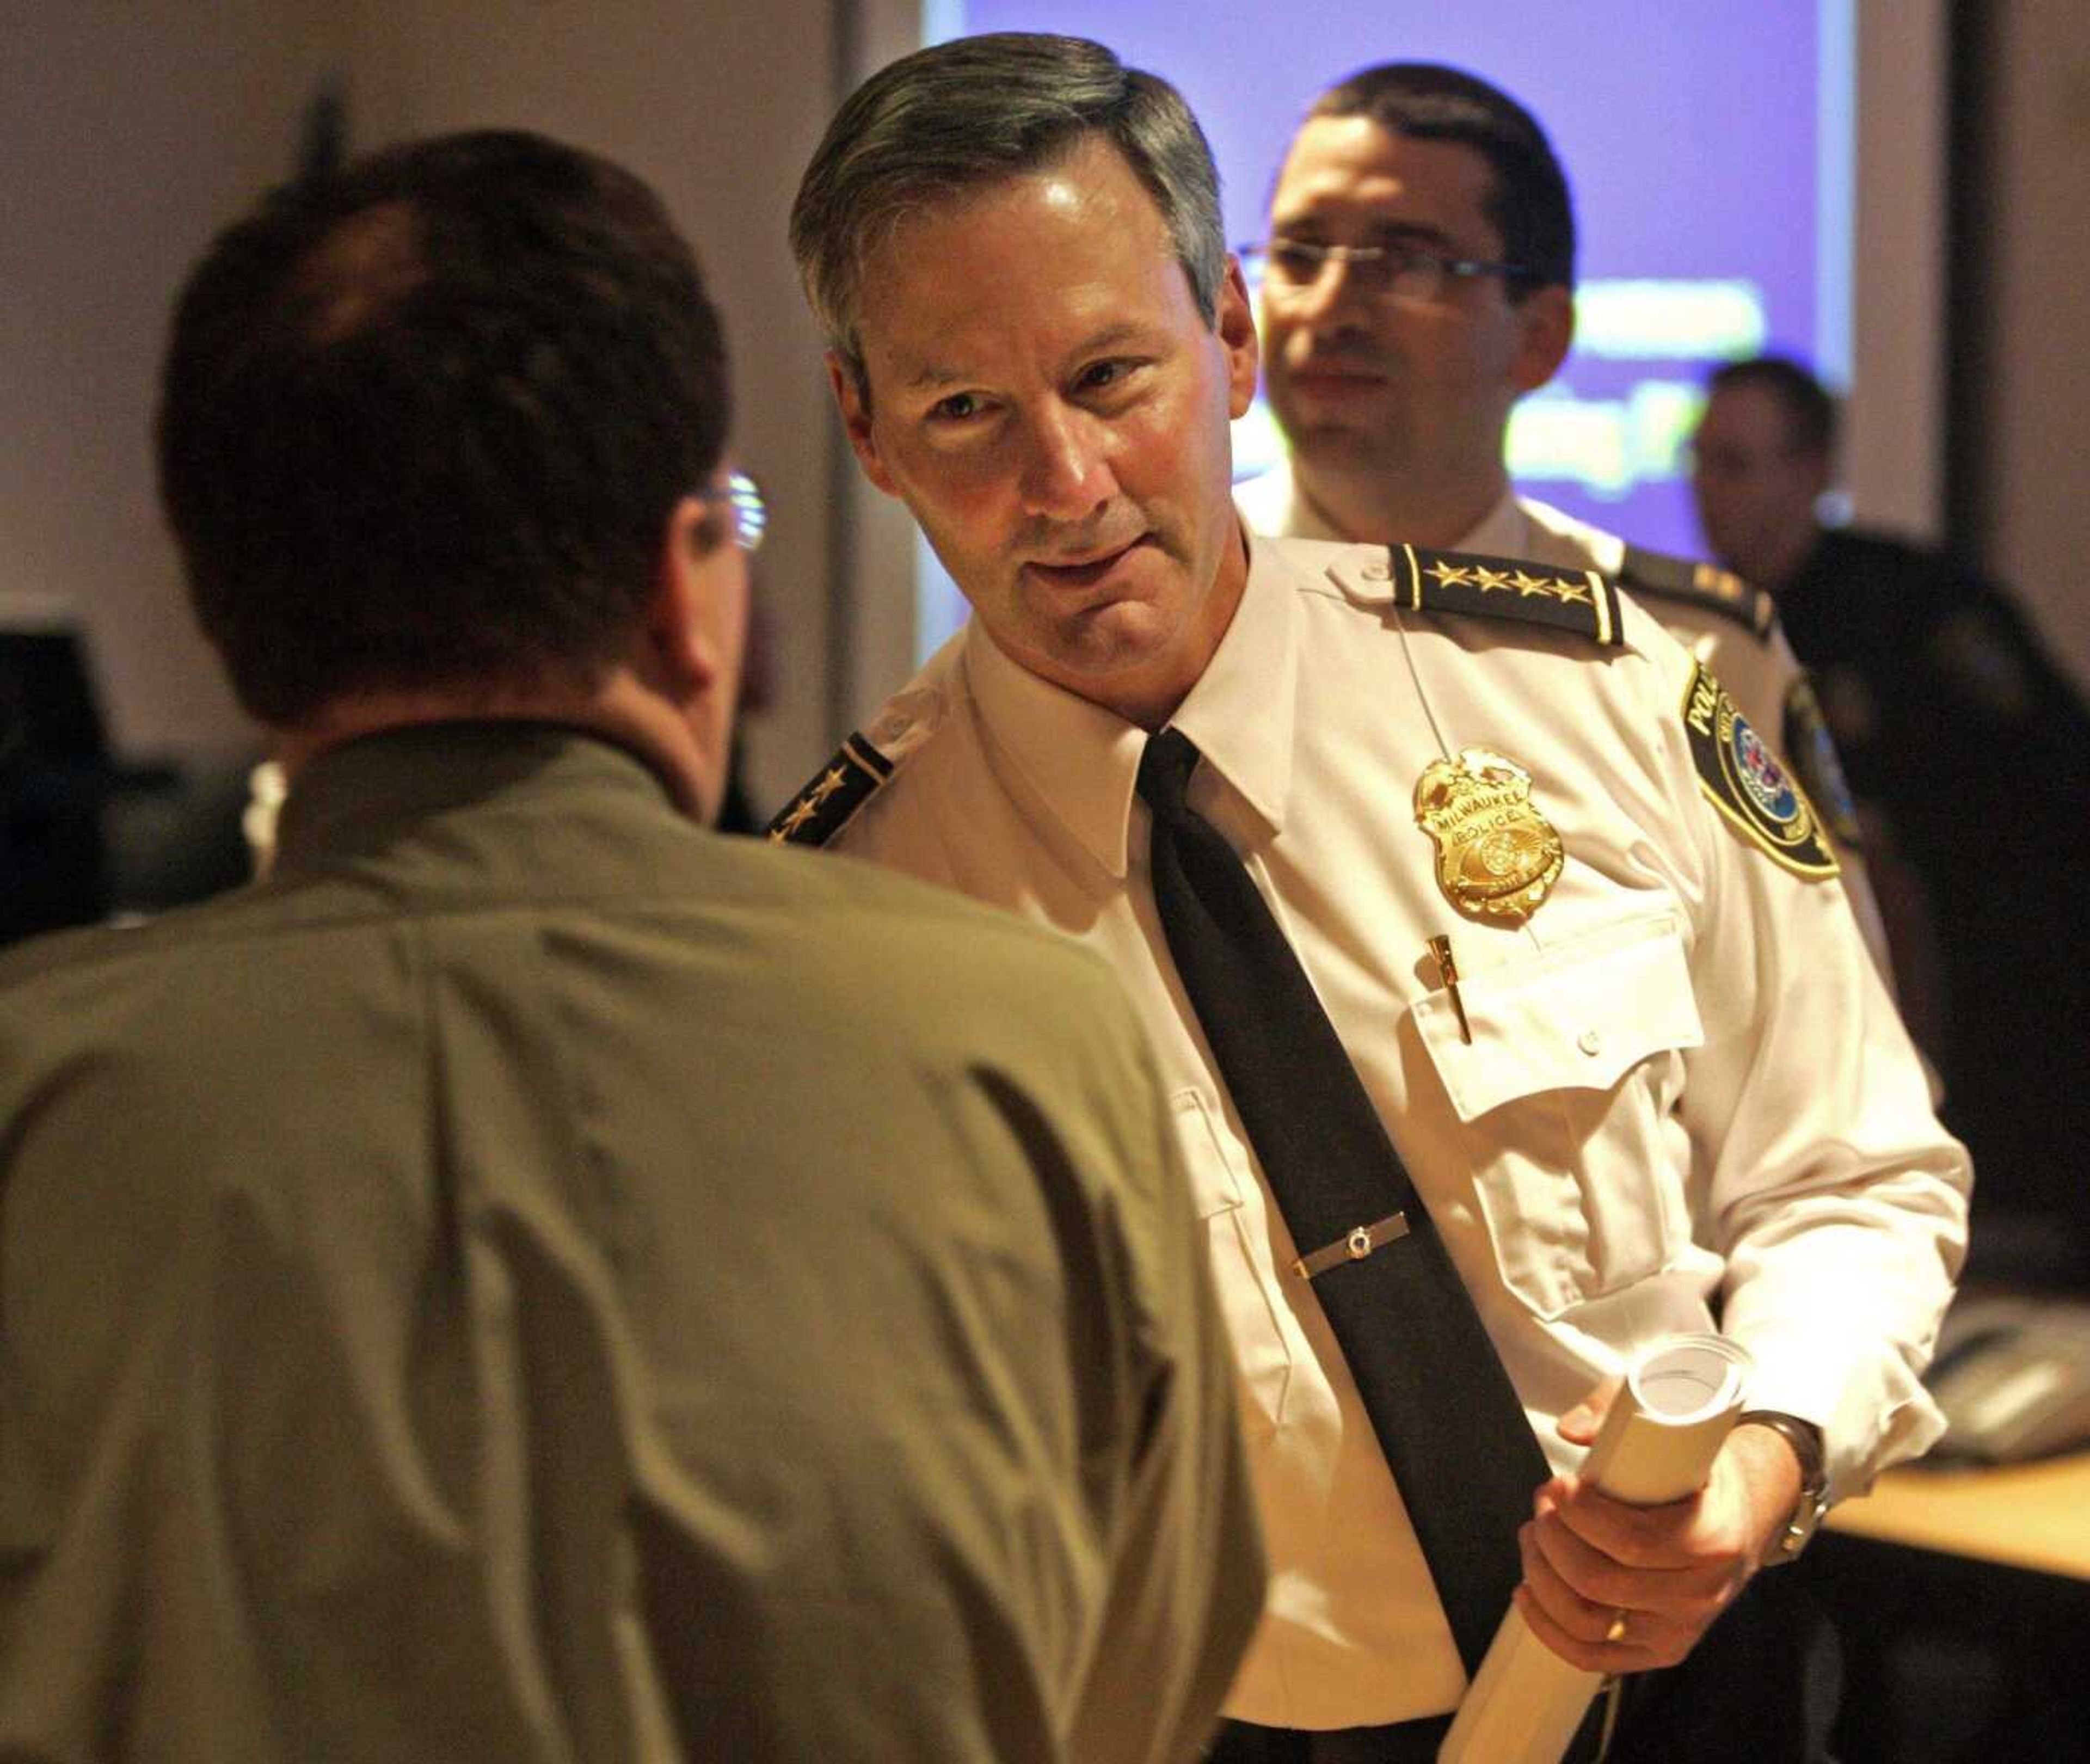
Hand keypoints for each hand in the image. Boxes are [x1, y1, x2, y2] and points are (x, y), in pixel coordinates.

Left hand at [1512, 1383, 1802, 1671]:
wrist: (1743, 1517)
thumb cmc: (1700, 1472)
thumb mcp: (1676, 1424)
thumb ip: (1620, 1411)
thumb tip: (1571, 1431)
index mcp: (1713, 1540)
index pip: (1630, 1542)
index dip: (1580, 1514)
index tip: (1559, 1486)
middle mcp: (1699, 1595)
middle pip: (1598, 1581)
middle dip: (1553, 1536)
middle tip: (1544, 1502)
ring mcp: (1678, 1630)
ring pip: (1587, 1620)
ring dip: (1542, 1574)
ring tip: (1536, 1535)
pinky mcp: (1657, 1650)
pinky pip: (1592, 1656)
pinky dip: (1548, 1627)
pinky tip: (1527, 1590)